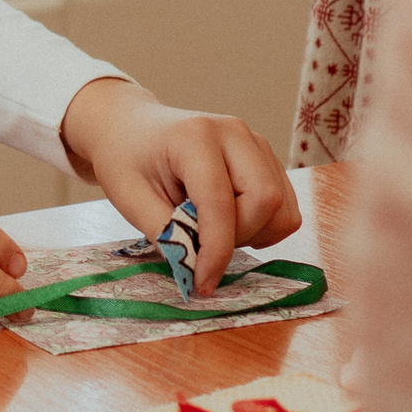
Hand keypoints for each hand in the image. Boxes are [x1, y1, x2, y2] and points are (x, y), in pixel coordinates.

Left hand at [59, 77, 299, 294]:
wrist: (132, 128)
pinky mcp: (266, 157)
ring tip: (212, 230)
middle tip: (201, 243)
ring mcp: (255, 142)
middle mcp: (234, 132)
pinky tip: (230, 222)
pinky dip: (264, 227)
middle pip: (266, 200)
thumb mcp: (130, 199)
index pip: (220, 201)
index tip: (203, 283)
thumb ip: (167, 235)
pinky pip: (285, 206)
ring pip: (281, 207)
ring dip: (253, 234)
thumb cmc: (127, 159)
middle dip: (238, 238)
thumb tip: (198, 271)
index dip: (216, 250)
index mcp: (194, 136)